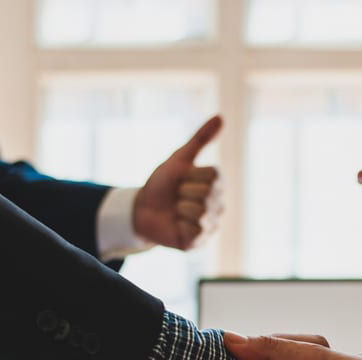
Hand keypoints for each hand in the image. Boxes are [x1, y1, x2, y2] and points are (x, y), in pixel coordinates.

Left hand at [133, 115, 223, 249]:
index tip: (182, 179)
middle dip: (183, 192)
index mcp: (217, 184)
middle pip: (206, 193)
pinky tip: (176, 225)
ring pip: (201, 211)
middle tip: (176, 196)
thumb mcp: (179, 158)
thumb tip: (220, 116)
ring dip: (180, 208)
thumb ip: (200, 139)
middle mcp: (219, 204)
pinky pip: (195, 230)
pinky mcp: (199, 241)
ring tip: (175, 210)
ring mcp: (211, 224)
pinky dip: (180, 225)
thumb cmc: (161, 184)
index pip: (213, 175)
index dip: (190, 175)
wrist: (141, 209)